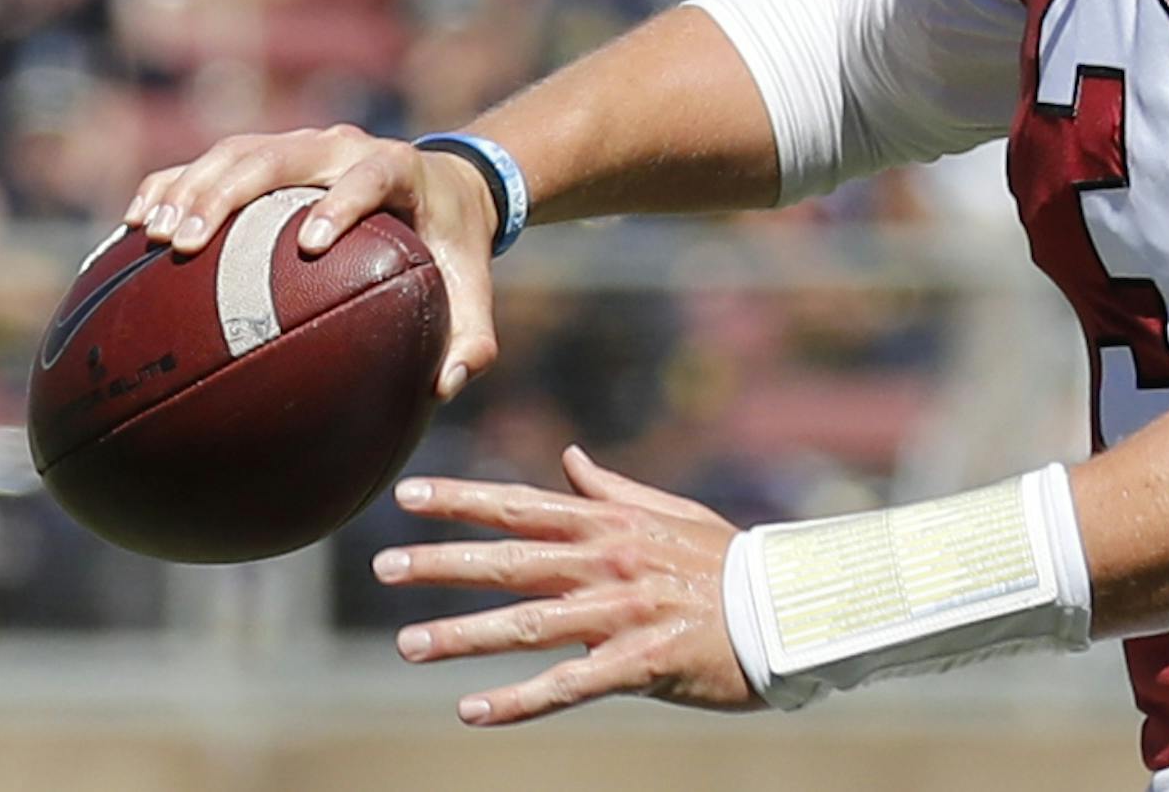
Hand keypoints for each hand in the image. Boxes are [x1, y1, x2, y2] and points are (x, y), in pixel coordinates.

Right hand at [121, 126, 498, 398]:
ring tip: (152, 237)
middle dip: (229, 192)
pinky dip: (170, 186)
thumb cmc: (451, 246)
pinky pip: (210, 163)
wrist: (439, 185)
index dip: (343, 201)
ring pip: (235, 150)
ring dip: (189, 188)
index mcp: (398, 167)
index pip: (369, 174)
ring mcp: (300, 146)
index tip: (311, 243)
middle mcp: (342, 145)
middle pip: (279, 151)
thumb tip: (446, 387)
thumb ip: (472, 337)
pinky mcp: (268, 155)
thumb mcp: (473, 287)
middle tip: (189, 243)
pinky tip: (132, 230)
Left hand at [375, 444, 756, 725]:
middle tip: (381, 566)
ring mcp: (621, 613)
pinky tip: (473, 711)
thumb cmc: (726, 561)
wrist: (786, 609)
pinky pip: (568, 685)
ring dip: (463, 635)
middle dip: (442, 564)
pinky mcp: (639, 663)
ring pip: (527, 623)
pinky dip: (518, 701)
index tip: (407, 495)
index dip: (461, 500)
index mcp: (609, 524)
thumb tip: (568, 458)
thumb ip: (610, 489)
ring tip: (406, 644)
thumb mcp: (668, 512)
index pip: (520, 506)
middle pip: (509, 561)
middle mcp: (606, 562)